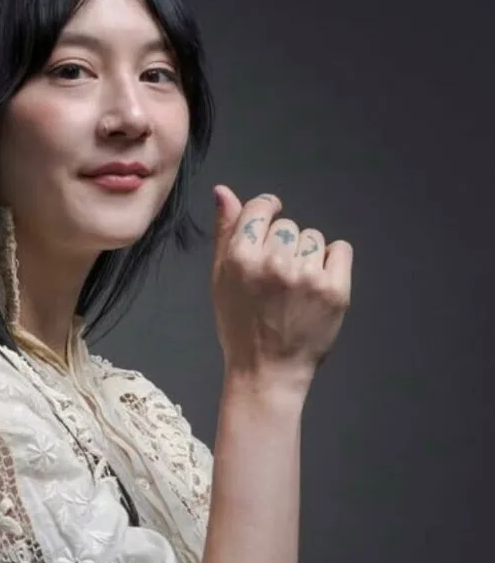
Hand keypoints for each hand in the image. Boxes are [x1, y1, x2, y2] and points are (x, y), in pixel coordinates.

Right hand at [211, 187, 352, 394]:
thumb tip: (224, 191)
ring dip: (307, 256)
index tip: (270, 226)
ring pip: (313, 237)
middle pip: (288, 225)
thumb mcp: (221, 279)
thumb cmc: (240, 326)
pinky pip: (340, 250)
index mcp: (240, 257)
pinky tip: (316, 286)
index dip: (267, 212)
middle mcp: (273, 262)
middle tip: (277, 279)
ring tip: (295, 287)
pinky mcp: (334, 290)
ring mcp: (306, 276)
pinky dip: (332, 263)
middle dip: (284, 244)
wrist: (267, 371)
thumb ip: (225, 232)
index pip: (262, 208)